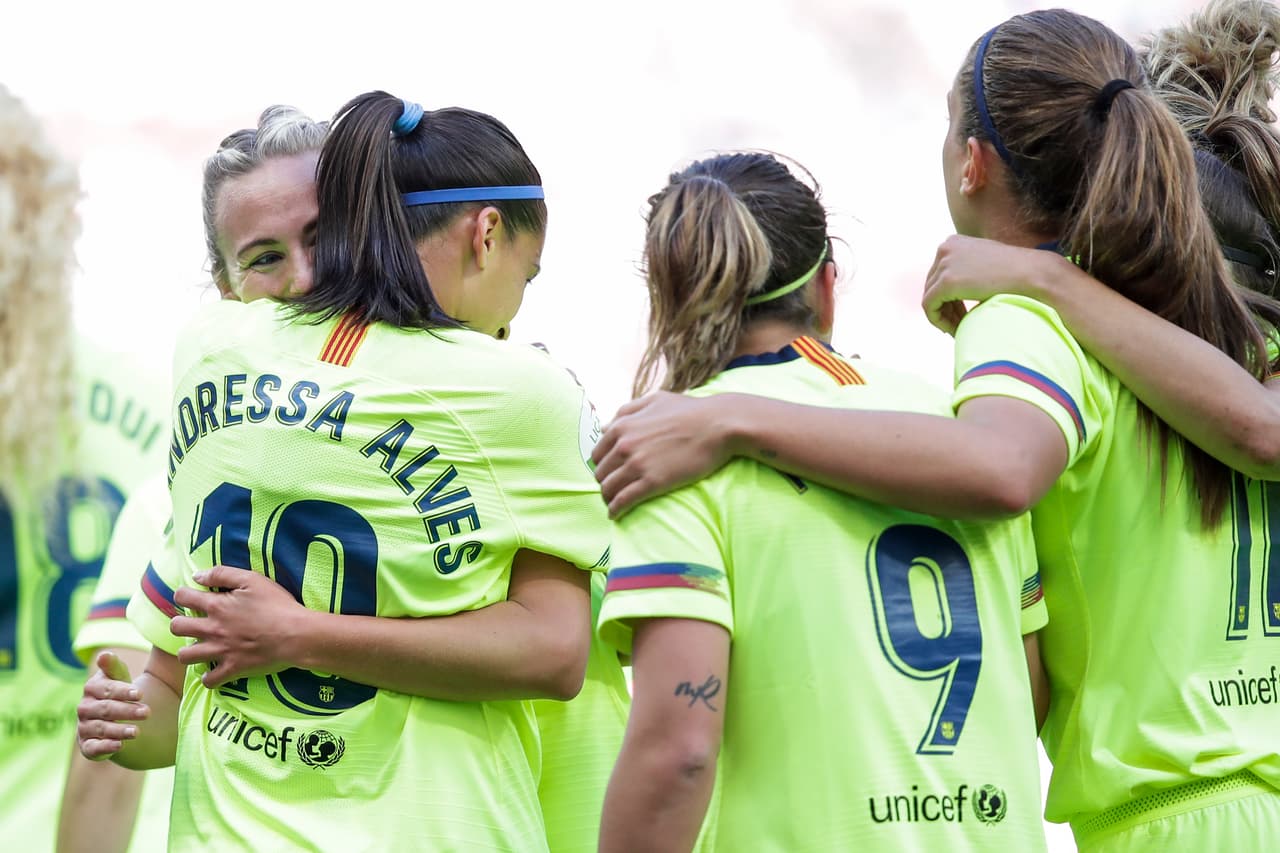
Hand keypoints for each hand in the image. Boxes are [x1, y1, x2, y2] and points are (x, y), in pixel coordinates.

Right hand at [77, 652, 147, 759]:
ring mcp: (84, 727)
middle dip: (126, 711)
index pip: (107, 689)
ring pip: (101, 728)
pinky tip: (119, 746)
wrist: (112, 716)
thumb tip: (104, 655)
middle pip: (106, 709)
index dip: (123, 691)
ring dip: (119, 730)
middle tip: (147, 712)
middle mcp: (84, 708)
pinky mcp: (87, 745)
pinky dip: (105, 747)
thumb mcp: (119, 676)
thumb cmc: (119, 691)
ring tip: (137, 732)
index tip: (139, 693)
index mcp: (92, 688)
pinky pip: (93, 748)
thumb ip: (113, 666)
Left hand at [171, 566, 306, 687]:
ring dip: (189, 651)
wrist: (295, 634)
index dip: (183, 595)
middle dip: (180, 623)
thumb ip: (222, 574)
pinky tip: (215, 669)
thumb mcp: (252, 579)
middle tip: (193, 623)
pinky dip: (209, 677)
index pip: (183, 597)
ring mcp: (220, 651)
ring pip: (185, 656)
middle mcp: (212, 629)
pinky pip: (209, 680)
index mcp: (216, 605)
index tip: (191, 597)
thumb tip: (198, 576)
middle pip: (177, 628)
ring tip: (200, 648)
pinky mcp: (232, 669)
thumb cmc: (277, 604)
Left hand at [592, 391, 732, 516]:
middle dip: (605, 482)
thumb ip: (627, 411)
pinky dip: (615, 509)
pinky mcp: (652, 482)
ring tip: (614, 504)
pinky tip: (615, 514)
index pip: (597, 453)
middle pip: (600, 473)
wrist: (718, 425)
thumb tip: (605, 427)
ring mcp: (637, 465)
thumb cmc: (690, 411)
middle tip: (614, 489)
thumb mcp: (654, 401)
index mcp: (622, 426)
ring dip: (608, 498)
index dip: (602, 465)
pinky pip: (623, 500)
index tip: (610, 473)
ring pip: (608, 488)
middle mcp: (624, 445)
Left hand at [923, 235, 1070, 333]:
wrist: (1033, 273)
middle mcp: (945, 248)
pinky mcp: (946, 282)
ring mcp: (944, 264)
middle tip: (960, 324)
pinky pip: (930, 307)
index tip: (961, 313)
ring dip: (944, 316)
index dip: (947, 296)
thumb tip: (956, 285)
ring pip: (930, 298)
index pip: (938, 274)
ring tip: (960, 328)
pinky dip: (939, 321)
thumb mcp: (986, 264)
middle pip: (932, 285)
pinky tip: (956, 330)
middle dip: (945, 307)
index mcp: (953, 242)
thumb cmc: (1017, 272)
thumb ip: (968, 269)